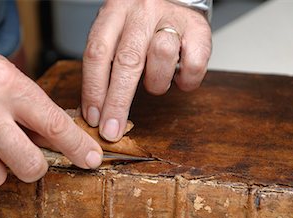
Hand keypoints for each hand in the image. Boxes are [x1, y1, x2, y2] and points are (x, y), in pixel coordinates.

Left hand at [82, 0, 211, 140]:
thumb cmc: (139, 25)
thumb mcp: (114, 35)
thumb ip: (104, 65)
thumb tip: (94, 112)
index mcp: (114, 12)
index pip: (97, 54)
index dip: (94, 90)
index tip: (94, 118)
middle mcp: (141, 12)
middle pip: (127, 61)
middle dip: (118, 102)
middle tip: (112, 129)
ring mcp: (171, 17)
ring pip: (162, 57)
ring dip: (156, 82)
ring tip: (156, 81)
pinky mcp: (199, 28)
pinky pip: (193, 65)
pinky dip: (185, 81)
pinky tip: (178, 77)